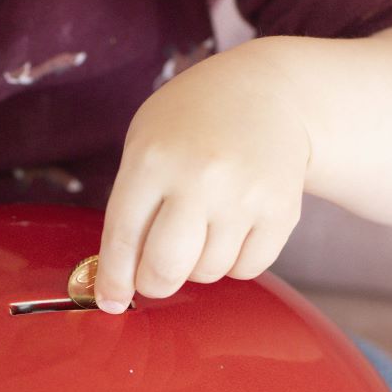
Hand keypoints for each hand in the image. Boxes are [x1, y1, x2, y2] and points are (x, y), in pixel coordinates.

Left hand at [94, 43, 310, 312]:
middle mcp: (200, 177)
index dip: (113, 279)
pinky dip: (234, 261)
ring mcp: (244, 195)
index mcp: (153, 158)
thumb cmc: (192, 125)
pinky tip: (232, 227)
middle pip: (166, 268)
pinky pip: (247, 268)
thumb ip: (129, 205)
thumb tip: (120, 278)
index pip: (123, 238)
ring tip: (202, 228)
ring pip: (208, 272)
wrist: (269, 92)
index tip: (110, 299)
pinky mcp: (281, 210)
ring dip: (197, 265)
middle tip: (156, 275)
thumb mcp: (145, 142)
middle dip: (154, 283)